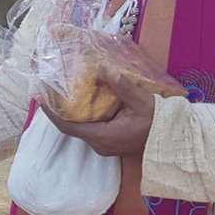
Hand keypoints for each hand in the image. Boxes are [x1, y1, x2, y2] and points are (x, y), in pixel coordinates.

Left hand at [42, 68, 156, 157]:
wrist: (175, 141)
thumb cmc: (158, 123)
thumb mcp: (141, 102)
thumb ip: (121, 86)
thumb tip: (103, 68)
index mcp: (102, 136)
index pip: (67, 126)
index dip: (51, 113)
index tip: (40, 97)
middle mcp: (99, 144)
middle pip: (71, 127)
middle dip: (59, 109)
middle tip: (50, 89)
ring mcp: (105, 145)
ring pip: (81, 128)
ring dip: (71, 112)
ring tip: (62, 92)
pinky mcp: (110, 142)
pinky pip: (91, 129)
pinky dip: (83, 116)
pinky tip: (83, 101)